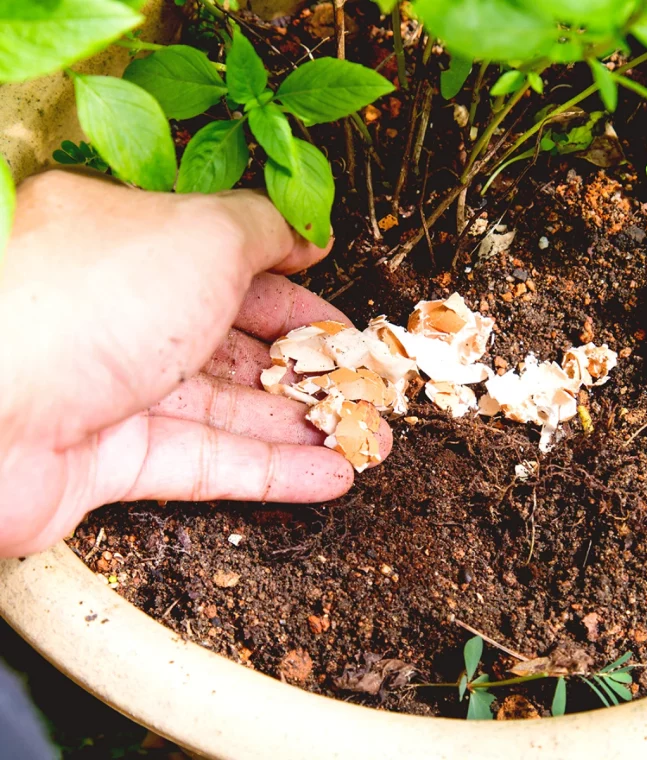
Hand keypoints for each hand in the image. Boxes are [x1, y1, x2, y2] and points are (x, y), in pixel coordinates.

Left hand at [0, 171, 391, 557]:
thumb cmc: (94, 299)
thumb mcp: (202, 236)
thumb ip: (263, 230)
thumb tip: (305, 234)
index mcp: (134, 248)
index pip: (235, 272)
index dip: (300, 298)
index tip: (348, 325)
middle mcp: (120, 316)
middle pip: (236, 346)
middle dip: (310, 371)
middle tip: (369, 392)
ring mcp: (112, 392)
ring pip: (228, 409)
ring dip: (303, 426)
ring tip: (368, 441)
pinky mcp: (108, 462)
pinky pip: (204, 464)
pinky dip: (270, 473)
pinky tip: (329, 476)